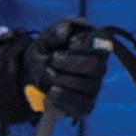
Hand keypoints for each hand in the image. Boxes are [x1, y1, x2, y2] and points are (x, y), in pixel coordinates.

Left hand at [0, 20, 118, 122]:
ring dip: (62, 79)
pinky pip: (82, 106)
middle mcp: (99, 67)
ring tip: (47, 74)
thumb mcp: (47, 36)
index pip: (105, 43)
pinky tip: (51, 92)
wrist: (30, 74)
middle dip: (70, 63)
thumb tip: (64, 33)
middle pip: (96, 67)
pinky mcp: (85, 106)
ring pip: (87, 86)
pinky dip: (63, 98)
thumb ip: (57, 29)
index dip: (89, 44)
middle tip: (53, 59)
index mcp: (94, 46)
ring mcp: (93, 88)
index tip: (70, 44)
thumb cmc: (45, 51)